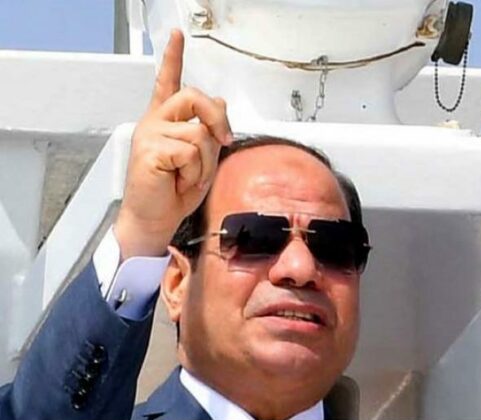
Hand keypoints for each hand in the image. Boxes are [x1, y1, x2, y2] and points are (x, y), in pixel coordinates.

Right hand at [114, 30, 232, 259]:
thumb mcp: (202, 159)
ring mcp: (151, 133)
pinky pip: (192, 152)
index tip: (177, 35)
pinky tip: (179, 181)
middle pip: (196, 98)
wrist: (156, 219)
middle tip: (224, 141)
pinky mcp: (151, 149)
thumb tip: (221, 102)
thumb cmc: (175, 192)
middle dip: (218, 120)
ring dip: (206, 161)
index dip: (173, 58)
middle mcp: (156, 121)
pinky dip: (195, 171)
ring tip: (188, 176)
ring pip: (200, 132)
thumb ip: (209, 131)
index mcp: (166, 121)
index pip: (168, 81)